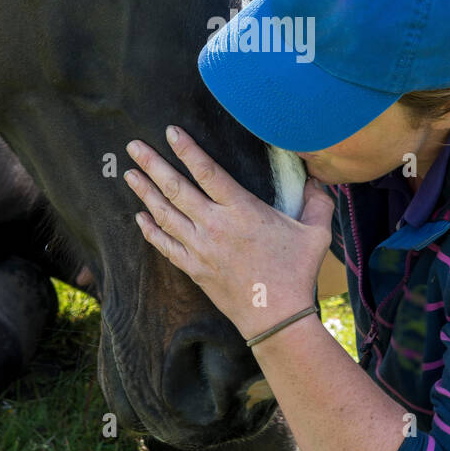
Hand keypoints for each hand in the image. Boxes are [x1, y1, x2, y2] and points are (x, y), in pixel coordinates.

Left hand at [123, 125, 334, 338]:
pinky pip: (164, 245)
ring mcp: (200, 248)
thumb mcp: (316, 233)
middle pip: (176, 189)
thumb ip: (318, 202)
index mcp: (242, 210)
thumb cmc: (297, 273)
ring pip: (165, 214)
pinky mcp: (194, 268)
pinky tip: (140, 217)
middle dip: (152, 165)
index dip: (187, 150)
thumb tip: (320, 180)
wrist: (276, 318)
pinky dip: (150, 230)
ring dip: (145, 192)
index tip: (171, 132)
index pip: (208, 172)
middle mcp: (214, 226)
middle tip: (133, 147)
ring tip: (129, 174)